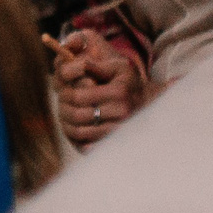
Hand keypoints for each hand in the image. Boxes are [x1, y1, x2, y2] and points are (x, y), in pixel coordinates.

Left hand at [53, 31, 147, 145]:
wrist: (150, 104)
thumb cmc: (128, 82)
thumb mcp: (117, 67)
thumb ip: (95, 65)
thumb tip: (75, 66)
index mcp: (119, 92)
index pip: (77, 96)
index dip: (64, 94)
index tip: (62, 92)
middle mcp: (122, 112)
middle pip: (77, 116)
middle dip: (63, 109)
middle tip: (62, 105)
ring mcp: (120, 130)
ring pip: (80, 132)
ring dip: (68, 124)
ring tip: (67, 117)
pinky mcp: (117, 143)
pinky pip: (89, 146)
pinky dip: (77, 140)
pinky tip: (77, 130)